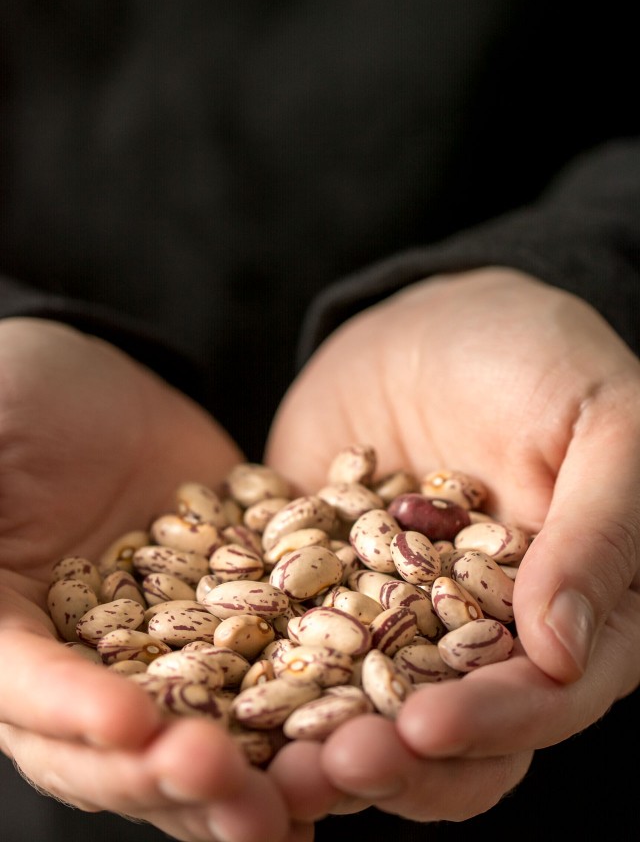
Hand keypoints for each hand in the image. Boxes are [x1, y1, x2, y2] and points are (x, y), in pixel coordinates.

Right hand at [0, 318, 307, 841]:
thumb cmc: (16, 396)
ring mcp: (160, 649)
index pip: (25, 687)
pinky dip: (304, 713)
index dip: (71, 713)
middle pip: (115, 745)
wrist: (98, 382)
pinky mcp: (229, 622)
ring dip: (246, 777)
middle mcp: (80, 663)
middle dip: (171, 773)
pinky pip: (267, 672)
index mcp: (5, 631)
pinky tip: (350, 749)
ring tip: (298, 805)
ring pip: (197, 732)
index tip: (132, 724)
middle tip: (230, 787)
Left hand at [264, 267, 639, 823]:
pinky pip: (299, 649)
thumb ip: (599, 531)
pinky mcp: (330, 594)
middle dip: (397, 760)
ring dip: (326, 745)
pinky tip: (220, 699)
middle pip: (457, 735)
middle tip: (330, 767)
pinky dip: (265, 678)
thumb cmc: (539, 355)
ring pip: (375, 714)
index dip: (492, 723)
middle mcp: (490, 637)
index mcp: (576, 610)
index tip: (423, 729)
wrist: (434, 320)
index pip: (547, 697)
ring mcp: (403, 621)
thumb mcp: (602, 420)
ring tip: (269, 761)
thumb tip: (562, 654)